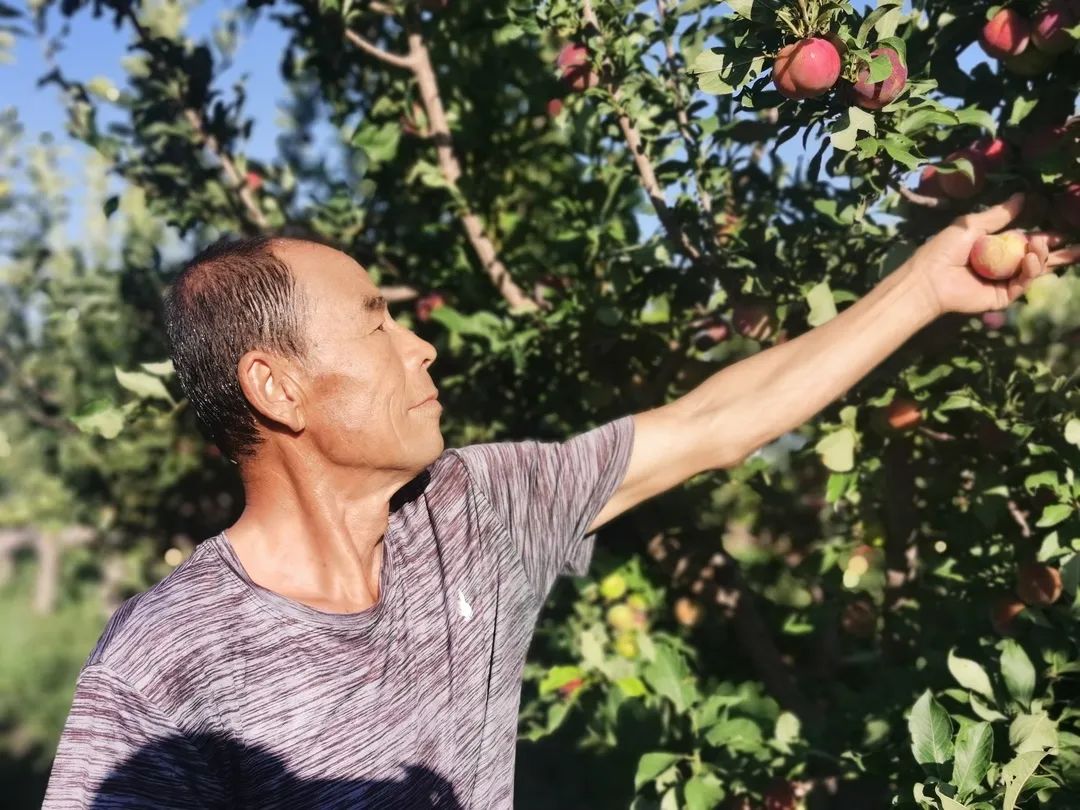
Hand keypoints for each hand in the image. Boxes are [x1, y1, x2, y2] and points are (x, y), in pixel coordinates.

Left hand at [905, 192, 1079, 315]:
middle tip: (1075, 247)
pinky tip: (1031, 259)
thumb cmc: (944, 249)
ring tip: (1039, 245)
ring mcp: (1002, 282)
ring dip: (1041, 257)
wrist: (929, 278)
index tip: (1062, 234)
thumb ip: (999, 214)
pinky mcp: (1001, 296)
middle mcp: (1001, 265)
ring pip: (1032, 270)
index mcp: (995, 247)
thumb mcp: (973, 225)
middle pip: (1036, 259)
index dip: (1045, 239)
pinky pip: (1022, 284)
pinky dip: (1030, 272)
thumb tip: (1022, 196)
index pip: (1026, 242)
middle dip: (1056, 254)